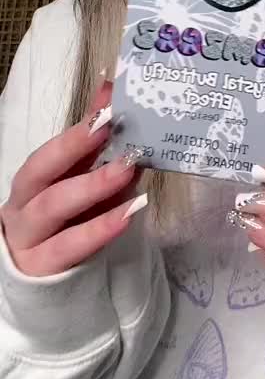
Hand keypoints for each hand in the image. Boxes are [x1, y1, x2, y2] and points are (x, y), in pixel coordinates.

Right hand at [1, 81, 144, 276]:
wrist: (47, 287)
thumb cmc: (66, 224)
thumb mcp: (78, 184)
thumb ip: (94, 144)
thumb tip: (111, 91)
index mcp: (32, 181)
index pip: (51, 150)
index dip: (77, 129)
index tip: (107, 106)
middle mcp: (23, 205)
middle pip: (40, 172)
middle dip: (73, 146)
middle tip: (110, 127)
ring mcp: (29, 238)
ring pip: (52, 207)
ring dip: (91, 184)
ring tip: (127, 168)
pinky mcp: (42, 268)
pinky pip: (69, 247)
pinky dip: (99, 228)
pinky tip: (128, 214)